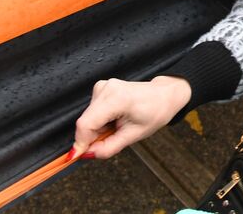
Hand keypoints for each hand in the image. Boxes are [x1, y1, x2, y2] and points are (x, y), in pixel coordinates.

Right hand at [71, 75, 190, 159]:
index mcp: (117, 99)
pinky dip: (100, 121)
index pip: (86, 124)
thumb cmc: (154, 112)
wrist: (163, 95)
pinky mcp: (101, 88)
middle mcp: (107, 89)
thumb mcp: (133, 136)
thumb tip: (88, 154)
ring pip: (88, 118)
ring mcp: (103, 86)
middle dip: (93, 137)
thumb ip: (109, 147)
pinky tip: (115, 118)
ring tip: (118, 125)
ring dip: (98, 129)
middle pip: (85, 122)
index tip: (78, 156)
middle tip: (113, 138)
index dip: (80, 142)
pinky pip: (92, 112)